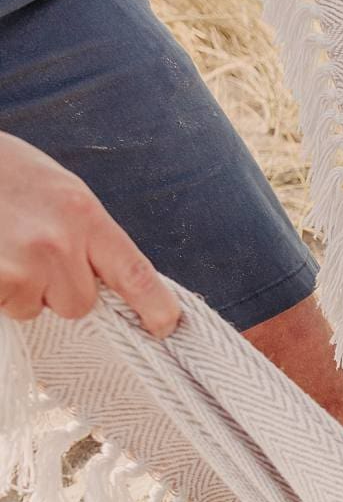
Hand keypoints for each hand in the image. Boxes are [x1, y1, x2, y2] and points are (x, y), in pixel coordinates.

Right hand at [0, 131, 179, 334]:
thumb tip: (110, 281)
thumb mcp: (62, 194)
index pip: (135, 272)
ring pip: (38, 309)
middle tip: (36, 256)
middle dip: (61, 290)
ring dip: (25, 292)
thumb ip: (88, 235)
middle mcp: (59, 243)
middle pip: (81, 303)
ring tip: (8, 252)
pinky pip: (8, 308)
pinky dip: (1, 293)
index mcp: (84, 215)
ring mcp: (23, 264)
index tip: (167, 327)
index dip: (155, 306)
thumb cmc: (9, 175)